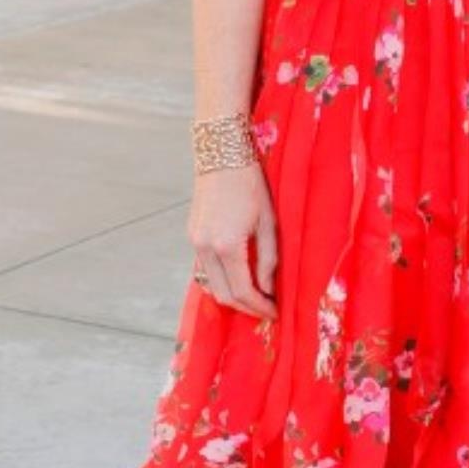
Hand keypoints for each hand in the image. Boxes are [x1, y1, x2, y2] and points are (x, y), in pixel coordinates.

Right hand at [188, 163, 277, 318]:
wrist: (222, 155)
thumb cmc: (251, 184)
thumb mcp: (268, 223)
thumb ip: (268, 260)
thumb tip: (269, 289)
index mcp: (226, 245)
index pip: (243, 291)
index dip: (260, 307)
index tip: (276, 313)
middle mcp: (205, 247)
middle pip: (223, 295)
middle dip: (246, 308)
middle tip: (267, 310)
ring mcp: (194, 242)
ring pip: (211, 285)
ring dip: (233, 296)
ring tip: (256, 296)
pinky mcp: (192, 236)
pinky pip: (205, 269)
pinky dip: (222, 280)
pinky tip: (239, 277)